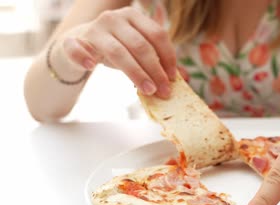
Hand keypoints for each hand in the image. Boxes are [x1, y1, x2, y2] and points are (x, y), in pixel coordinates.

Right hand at [57, 7, 175, 96]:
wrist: (78, 46)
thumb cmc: (115, 48)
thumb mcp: (137, 51)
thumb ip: (157, 61)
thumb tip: (183, 79)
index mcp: (133, 16)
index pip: (157, 35)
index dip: (168, 57)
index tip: (173, 78)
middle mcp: (114, 18)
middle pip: (140, 46)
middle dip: (155, 70)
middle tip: (163, 90)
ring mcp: (93, 29)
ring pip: (117, 52)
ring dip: (135, 73)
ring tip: (148, 90)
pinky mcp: (72, 41)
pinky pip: (76, 49)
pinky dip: (82, 57)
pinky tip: (90, 67)